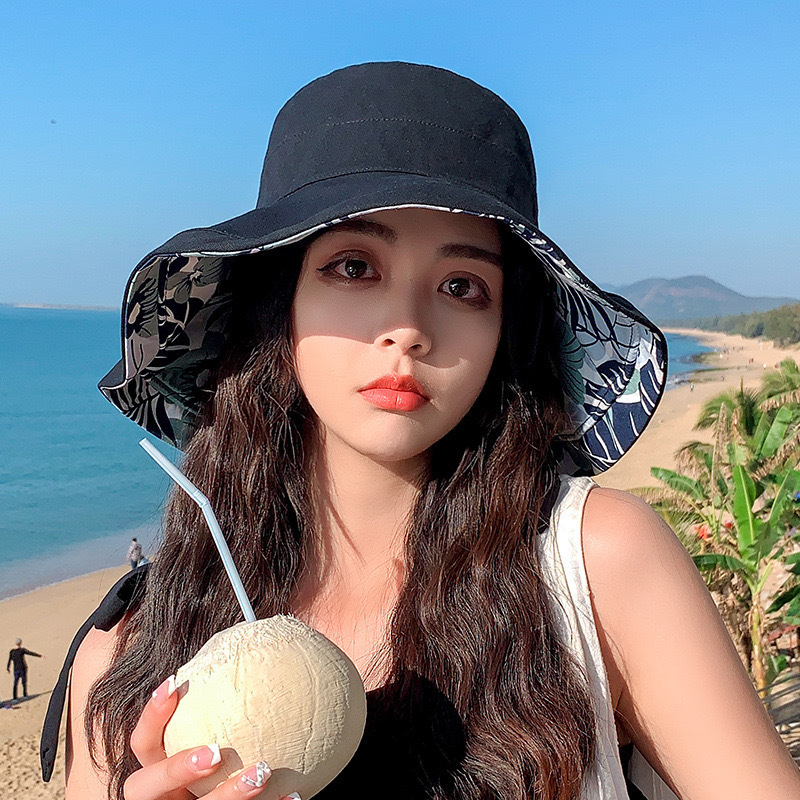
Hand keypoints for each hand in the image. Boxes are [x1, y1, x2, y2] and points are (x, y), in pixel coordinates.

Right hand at [123, 675, 298, 799]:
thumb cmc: (219, 769)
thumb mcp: (209, 743)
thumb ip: (221, 711)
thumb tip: (262, 649)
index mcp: (158, 773)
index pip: (142, 744)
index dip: (152, 715)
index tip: (174, 682)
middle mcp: (164, 798)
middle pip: (146, 786)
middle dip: (178, 766)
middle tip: (215, 750)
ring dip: (231, 793)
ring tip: (263, 770)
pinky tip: (294, 795)